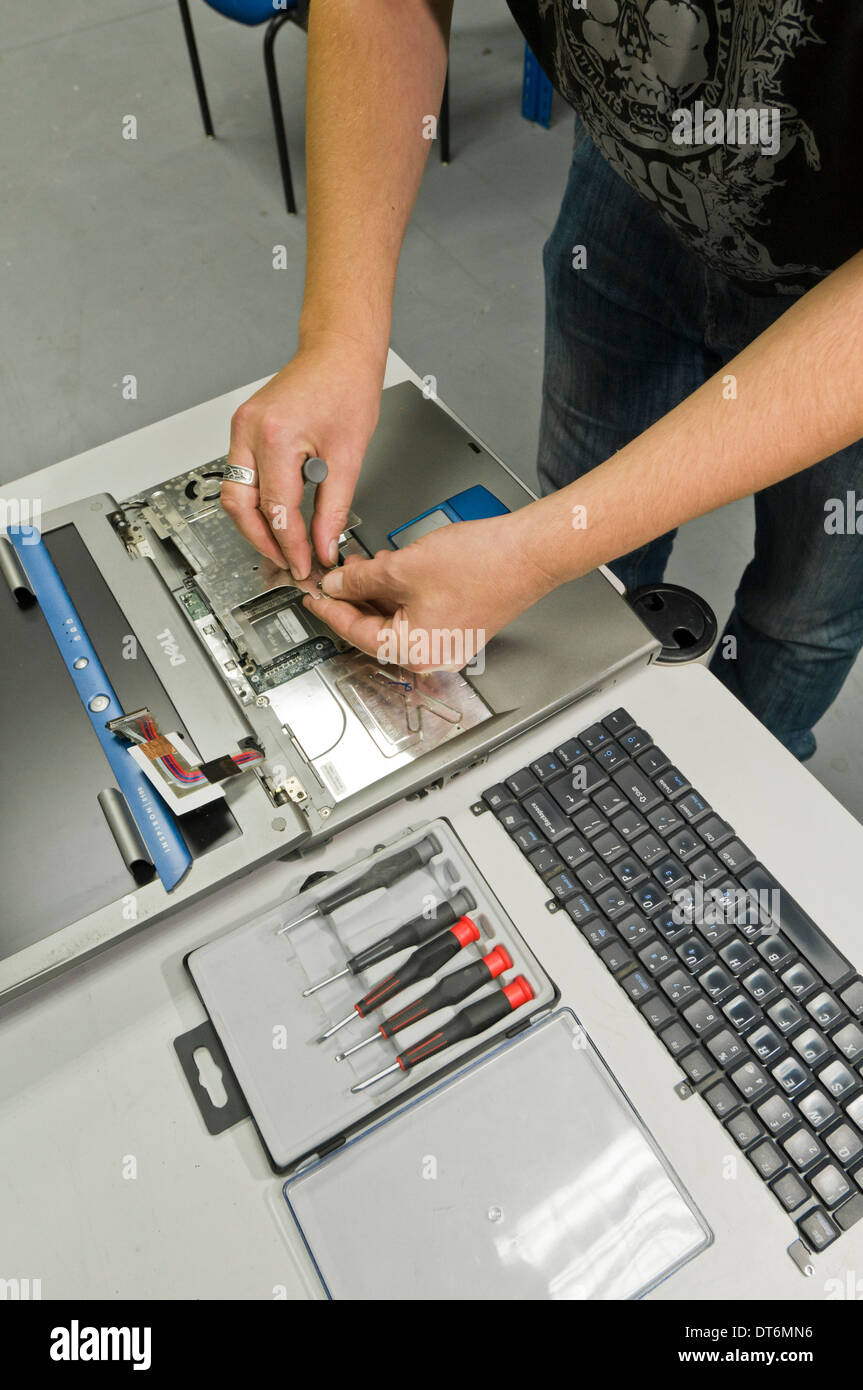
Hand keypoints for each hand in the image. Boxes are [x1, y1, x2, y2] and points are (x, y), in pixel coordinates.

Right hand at [221, 333, 384, 578]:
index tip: (303, 564)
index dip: (290, 545)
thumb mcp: (349, 457)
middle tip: (286, 561)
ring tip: (283, 544)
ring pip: (234, 493)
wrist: (339, 352)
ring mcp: (241, 428)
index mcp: (276, 436)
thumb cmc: (347, 387)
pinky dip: (257, 500)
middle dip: (261, 540)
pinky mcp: (244, 428)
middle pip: (239, 505)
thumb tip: (323, 545)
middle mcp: (249, 430)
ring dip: (255, 524)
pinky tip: (278, 515)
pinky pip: (241, 475)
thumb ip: (333, 509)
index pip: (276, 509)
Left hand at [304, 510, 556, 671]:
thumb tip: (337, 585)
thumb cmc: (484, 564)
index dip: (328, 608)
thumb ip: (360, 579)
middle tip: (333, 576)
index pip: (355, 633)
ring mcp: (446, 642)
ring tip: (362, 565)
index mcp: (414, 652)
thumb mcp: (403, 567)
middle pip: (375, 628)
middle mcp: (431, 656)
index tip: (311, 595)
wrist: (529, 553)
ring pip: (396, 618)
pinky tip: (392, 569)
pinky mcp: (458, 626)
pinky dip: (400, 593)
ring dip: (376, 592)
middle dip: (353, 597)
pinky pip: (416, 612)